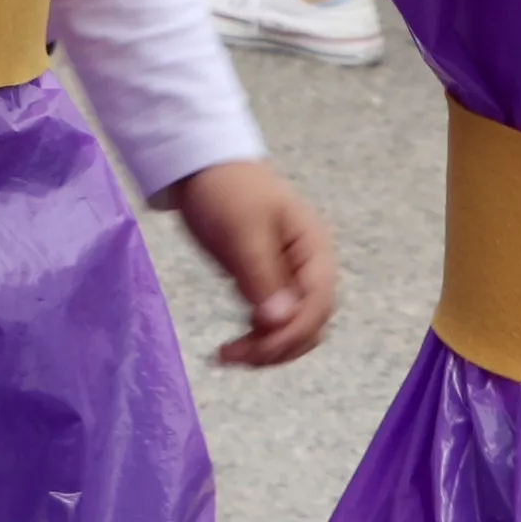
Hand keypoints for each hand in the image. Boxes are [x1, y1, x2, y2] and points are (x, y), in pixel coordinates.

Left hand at [159, 155, 335, 365]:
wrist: (201, 165)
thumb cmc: (227, 190)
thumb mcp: (243, 230)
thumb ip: (262, 275)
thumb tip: (280, 321)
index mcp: (314, 249)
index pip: (319, 304)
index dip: (293, 332)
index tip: (258, 349)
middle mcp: (309, 267)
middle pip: (310, 322)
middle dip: (280, 346)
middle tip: (236, 356)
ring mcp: (288, 276)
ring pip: (292, 327)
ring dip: (268, 348)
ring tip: (230, 356)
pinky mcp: (265, 281)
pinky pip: (272, 320)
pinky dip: (257, 337)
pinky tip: (233, 346)